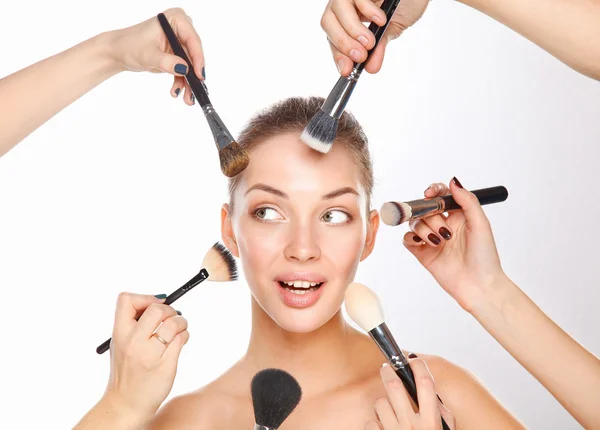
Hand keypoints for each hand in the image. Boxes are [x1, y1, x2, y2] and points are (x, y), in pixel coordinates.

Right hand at [102, 293, 189, 423]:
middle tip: (170, 317)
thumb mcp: (120, 343)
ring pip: (173, 323)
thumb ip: (134, 323)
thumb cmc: (126, 371)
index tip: (153, 305)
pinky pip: (181, 339)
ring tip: (178, 329)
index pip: (127, 300)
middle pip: (157, 309)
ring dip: (181, 322)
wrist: (127, 403)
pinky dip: (184, 335)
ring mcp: (150, 354)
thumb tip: (158, 301)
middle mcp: (134, 342)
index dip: (144, 298)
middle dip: (169, 309)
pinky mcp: (166, 365)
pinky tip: (180, 340)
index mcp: (120, 334)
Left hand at [108, 7, 204, 104]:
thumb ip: (167, 62)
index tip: (199, 75)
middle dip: (194, 74)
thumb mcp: (148, 55)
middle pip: (194, 54)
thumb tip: (185, 69)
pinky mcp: (176, 54)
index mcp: (175, 19)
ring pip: (191, 64)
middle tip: (195, 90)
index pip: (193, 40)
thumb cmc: (129, 46)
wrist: (118, 52)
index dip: (198, 58)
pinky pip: (184, 70)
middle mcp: (180, 28)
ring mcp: (179, 42)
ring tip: (187, 98)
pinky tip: (176, 91)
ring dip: (189, 82)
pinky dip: (182, 81)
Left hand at [321, 0, 428, 75]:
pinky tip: (380, 19)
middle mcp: (347, 4)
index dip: (338, 54)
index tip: (347, 70)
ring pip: (336, 9)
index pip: (333, 37)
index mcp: (349, 16)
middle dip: (342, 43)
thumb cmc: (406, 4)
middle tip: (361, 56)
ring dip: (352, 30)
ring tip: (370, 42)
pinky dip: (367, 11)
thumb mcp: (391, 30)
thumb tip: (370, 68)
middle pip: (328, 22)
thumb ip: (378, 48)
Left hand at [366, 361, 454, 429]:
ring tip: (390, 413)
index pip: (425, 384)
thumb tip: (434, 398)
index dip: (419, 367)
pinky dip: (375, 424)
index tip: (413, 361)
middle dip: (388, 371)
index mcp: (431, 422)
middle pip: (394, 385)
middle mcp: (411, 425)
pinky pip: (371, 423)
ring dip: (383, 405)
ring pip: (380, 403)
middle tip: (386, 368)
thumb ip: (441, 416)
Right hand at [402, 177, 505, 311]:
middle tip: (442, 229)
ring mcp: (431, 239)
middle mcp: (443, 225)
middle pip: (425, 208)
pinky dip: (411, 238)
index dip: (433, 191)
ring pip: (415, 223)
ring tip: (440, 242)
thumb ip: (467, 201)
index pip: (441, 195)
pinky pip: (407, 239)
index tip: (429, 194)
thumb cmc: (485, 256)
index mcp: (458, 215)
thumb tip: (453, 181)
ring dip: (425, 229)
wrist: (479, 285)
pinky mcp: (422, 253)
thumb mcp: (480, 224)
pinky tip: (423, 243)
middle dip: (431, 215)